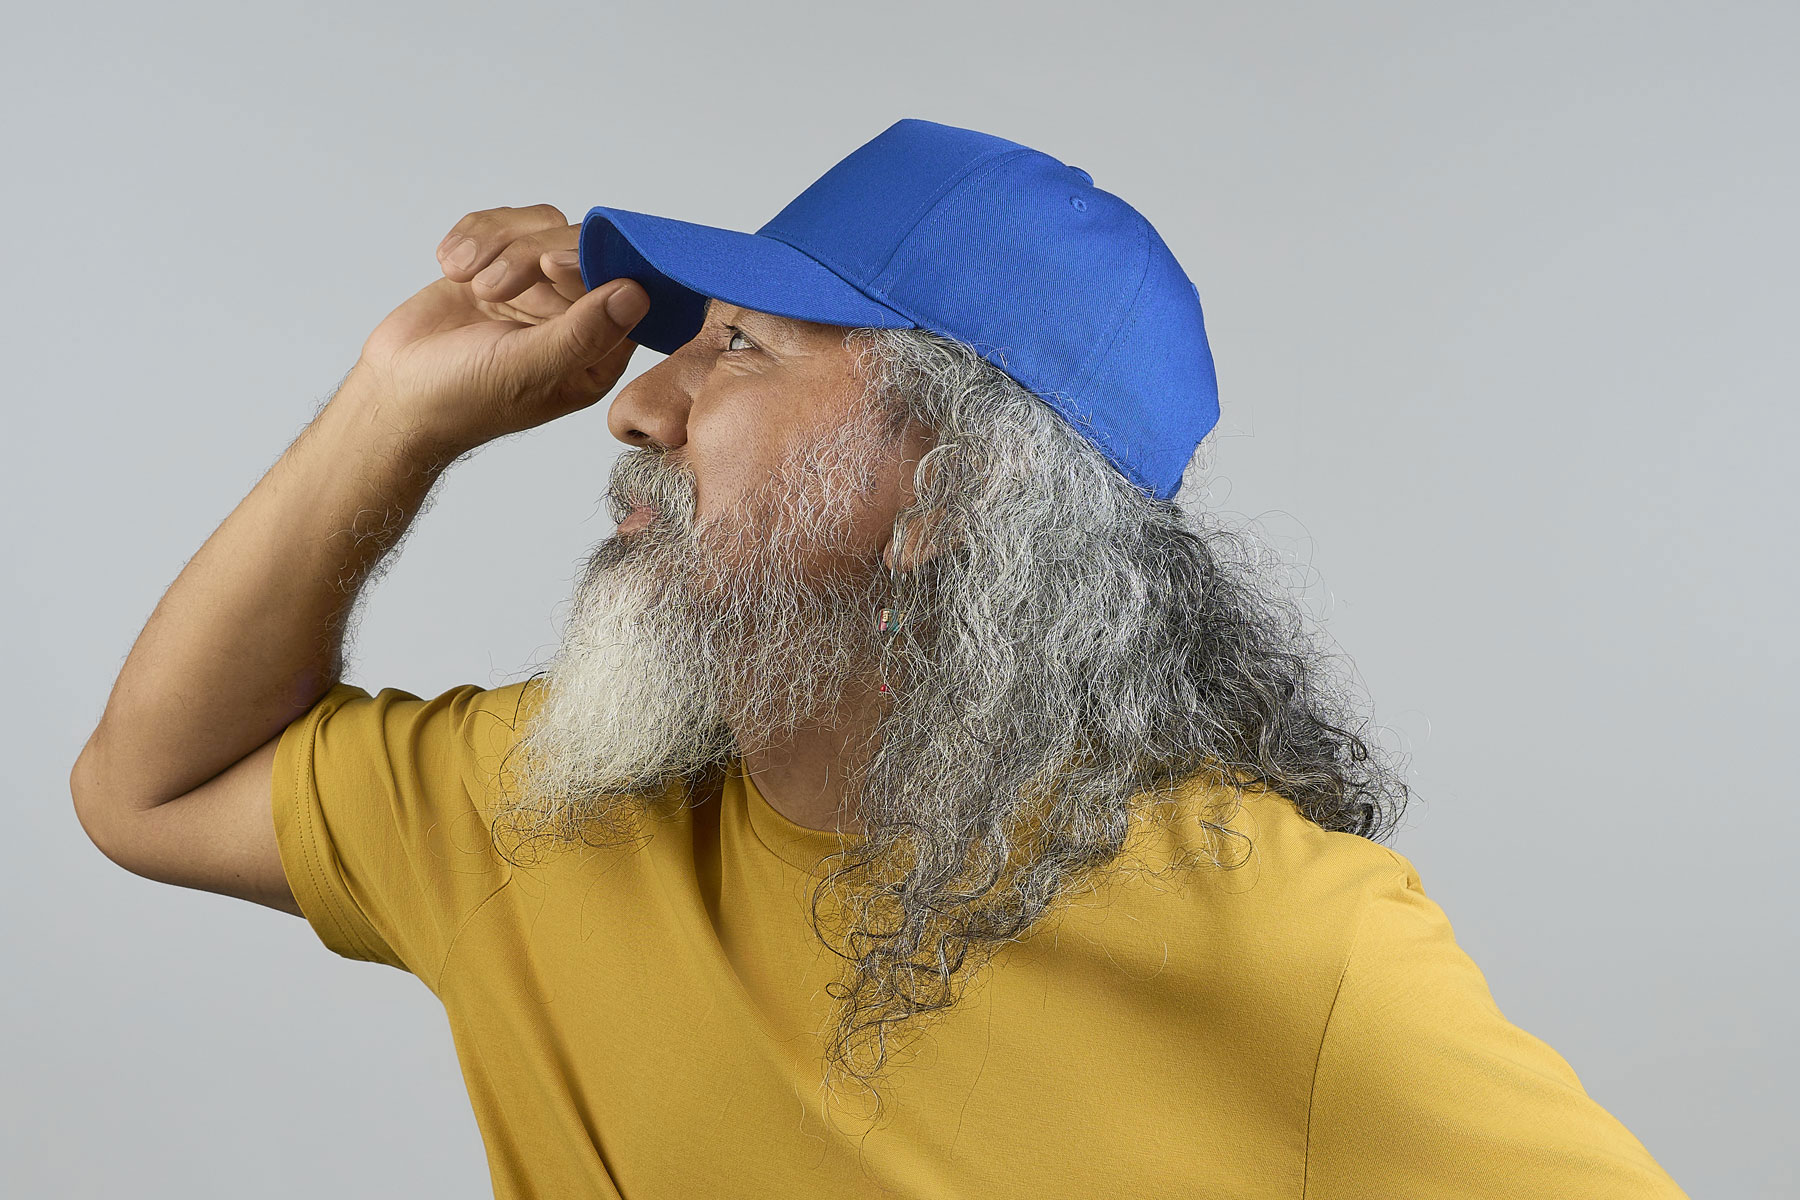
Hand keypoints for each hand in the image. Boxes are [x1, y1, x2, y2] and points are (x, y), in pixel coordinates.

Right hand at [349, 203, 650, 458]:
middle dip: (527, 255)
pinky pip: (503, 223)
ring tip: (462, 280)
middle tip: (488, 288)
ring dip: (494, 243)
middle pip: (577, 245)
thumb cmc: (463, 399)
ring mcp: (536, 288)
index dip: (590, 261)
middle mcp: (574, 316)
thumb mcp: (527, 369)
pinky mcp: (498, 266)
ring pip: (539, 225)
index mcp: (597, 352)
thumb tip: (637, 293)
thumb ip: (583, 333)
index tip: (549, 263)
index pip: (621, 284)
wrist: (396, 394)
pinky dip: (473, 237)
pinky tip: (451, 269)